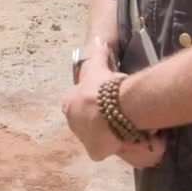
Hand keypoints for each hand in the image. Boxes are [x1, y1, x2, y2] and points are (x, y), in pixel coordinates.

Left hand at [63, 41, 164, 164]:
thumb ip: (98, 53)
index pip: (76, 104)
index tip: (100, 102)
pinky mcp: (94, 152)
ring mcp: (82, 139)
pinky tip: (122, 140)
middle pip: (84, 122)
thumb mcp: (97, 67)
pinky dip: (112, 147)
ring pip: (94, 137)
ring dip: (104, 134)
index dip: (89, 103)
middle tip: (113, 116)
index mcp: (69, 103)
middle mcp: (72, 123)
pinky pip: (103, 150)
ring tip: (120, 128)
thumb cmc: (101, 87)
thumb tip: (98, 38)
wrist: (110, 109)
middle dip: (96, 121)